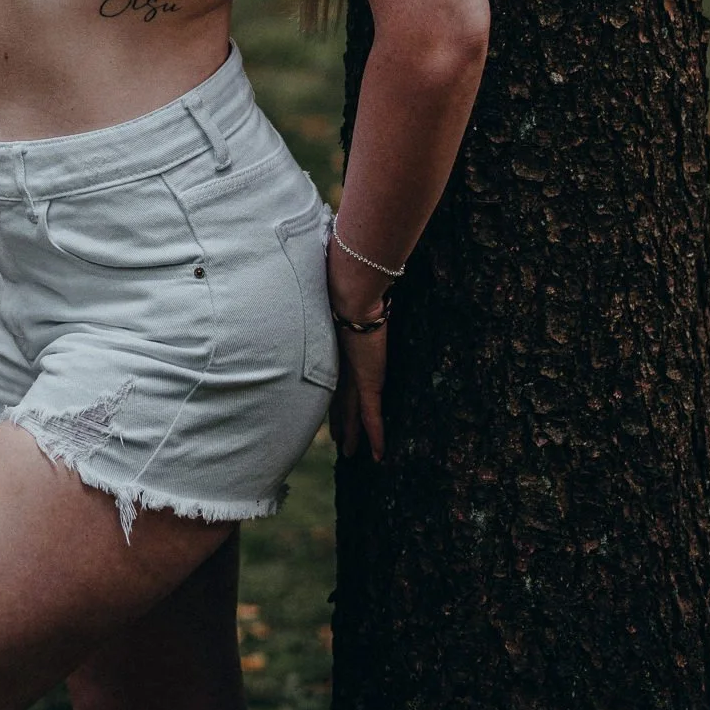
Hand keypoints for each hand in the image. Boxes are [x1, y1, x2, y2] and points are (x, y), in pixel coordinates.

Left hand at [327, 238, 390, 460]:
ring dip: (353, 434)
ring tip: (350, 453)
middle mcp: (340, 359)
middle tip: (336, 437)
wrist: (351, 285)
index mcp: (335, 339)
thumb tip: (345, 252)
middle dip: (337, 417)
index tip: (331, 397)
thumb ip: (346, 275)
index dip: (332, 386)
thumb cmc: (348, 275)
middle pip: (337, 396)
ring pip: (351, 412)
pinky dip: (376, 436)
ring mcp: (354, 372)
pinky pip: (372, 416)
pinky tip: (378, 456)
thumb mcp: (345, 279)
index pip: (333, 370)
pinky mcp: (368, 380)